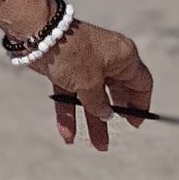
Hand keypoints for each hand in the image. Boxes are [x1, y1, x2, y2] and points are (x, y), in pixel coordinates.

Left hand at [33, 17, 152, 151]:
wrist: (37, 33)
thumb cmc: (71, 54)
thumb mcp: (89, 83)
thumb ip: (99, 103)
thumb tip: (106, 115)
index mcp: (124, 57)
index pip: (141, 83)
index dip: (139, 104)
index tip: (134, 124)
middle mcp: (108, 60)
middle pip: (115, 93)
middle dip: (111, 117)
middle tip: (113, 138)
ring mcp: (86, 64)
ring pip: (92, 96)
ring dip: (92, 121)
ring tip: (96, 146)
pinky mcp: (65, 68)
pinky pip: (71, 94)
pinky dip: (69, 112)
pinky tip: (67, 135)